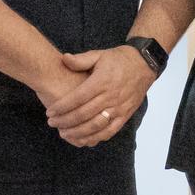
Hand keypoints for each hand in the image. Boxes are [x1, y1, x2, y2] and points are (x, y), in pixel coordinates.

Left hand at [40, 44, 154, 147]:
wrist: (144, 65)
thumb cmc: (119, 60)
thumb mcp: (99, 55)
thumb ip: (81, 59)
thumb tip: (64, 59)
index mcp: (102, 81)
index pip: (78, 98)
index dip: (62, 107)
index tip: (50, 112)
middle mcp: (110, 96)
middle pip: (84, 114)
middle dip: (65, 121)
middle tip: (52, 123)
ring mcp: (119, 107)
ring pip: (95, 126)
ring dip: (78, 132)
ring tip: (64, 133)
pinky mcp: (126, 115)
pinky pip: (110, 131)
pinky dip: (96, 137)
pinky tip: (83, 139)